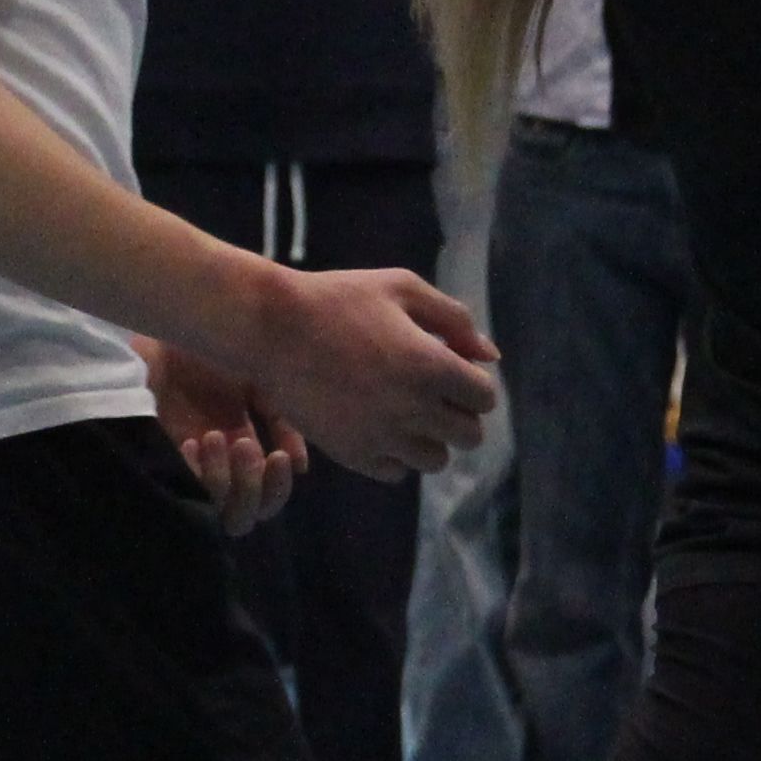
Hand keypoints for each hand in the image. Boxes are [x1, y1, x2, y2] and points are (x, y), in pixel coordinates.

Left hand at [140, 338, 307, 534]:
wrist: (166, 332)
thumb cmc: (209, 355)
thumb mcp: (257, 383)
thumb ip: (282, 421)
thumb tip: (300, 466)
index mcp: (244, 452)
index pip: (268, 497)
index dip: (278, 488)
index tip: (278, 457)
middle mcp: (219, 469)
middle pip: (244, 516)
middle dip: (251, 487)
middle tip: (243, 445)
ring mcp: (190, 470)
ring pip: (216, 513)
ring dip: (223, 481)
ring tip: (212, 436)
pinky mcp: (162, 465)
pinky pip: (184, 492)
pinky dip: (194, 474)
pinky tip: (190, 443)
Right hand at [237, 260, 496, 482]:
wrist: (270, 328)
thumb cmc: (337, 299)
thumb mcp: (400, 288)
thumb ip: (454, 319)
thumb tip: (490, 356)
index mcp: (430, 366)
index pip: (484, 398)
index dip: (472, 382)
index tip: (449, 367)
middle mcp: (413, 409)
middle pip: (469, 436)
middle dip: (459, 413)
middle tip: (431, 391)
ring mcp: (382, 437)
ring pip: (435, 460)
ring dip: (429, 437)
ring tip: (404, 410)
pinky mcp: (353, 455)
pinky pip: (396, 472)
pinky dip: (395, 454)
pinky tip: (376, 423)